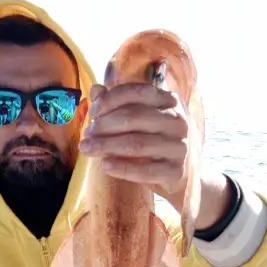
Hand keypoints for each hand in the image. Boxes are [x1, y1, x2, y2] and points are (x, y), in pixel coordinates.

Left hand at [78, 83, 231, 229]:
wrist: (176, 176)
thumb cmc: (152, 143)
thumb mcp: (137, 121)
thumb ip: (117, 105)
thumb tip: (95, 90)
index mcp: (168, 101)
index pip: (136, 92)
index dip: (110, 100)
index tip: (92, 112)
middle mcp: (177, 121)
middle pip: (133, 117)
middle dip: (104, 125)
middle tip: (86, 135)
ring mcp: (179, 147)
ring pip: (137, 143)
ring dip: (106, 146)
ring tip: (87, 149)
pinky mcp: (176, 171)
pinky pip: (145, 170)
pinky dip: (122, 168)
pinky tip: (105, 166)